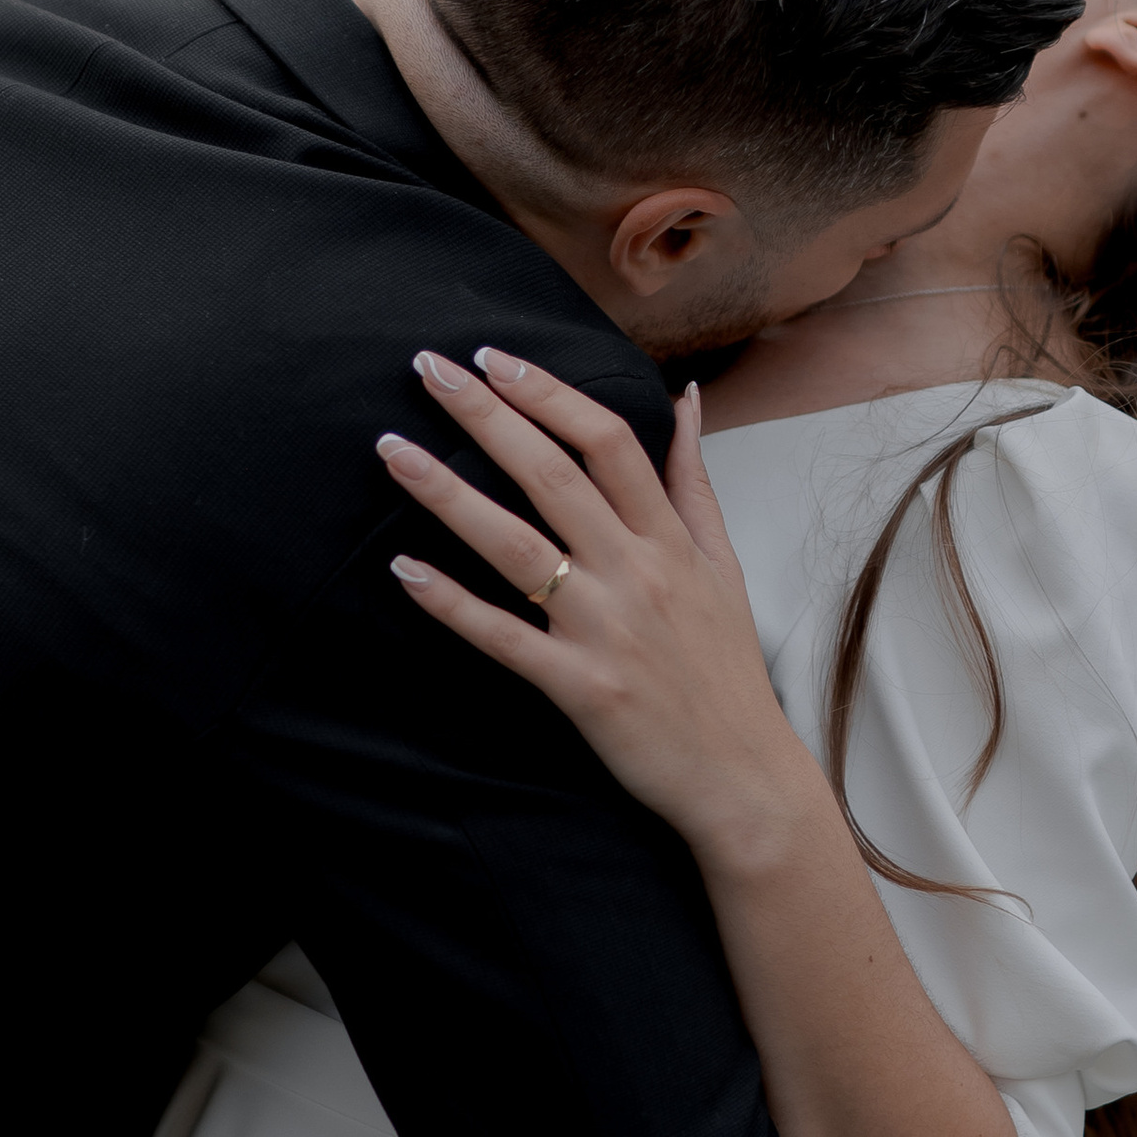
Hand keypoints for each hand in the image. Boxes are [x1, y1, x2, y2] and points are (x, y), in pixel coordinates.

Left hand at [377, 350, 823, 878]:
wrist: (745, 776)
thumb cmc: (727, 670)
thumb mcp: (725, 565)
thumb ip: (694, 480)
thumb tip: (689, 399)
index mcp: (670, 539)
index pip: (607, 441)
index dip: (548, 393)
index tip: (494, 359)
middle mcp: (637, 573)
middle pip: (552, 474)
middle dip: (485, 415)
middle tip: (426, 368)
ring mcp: (606, 629)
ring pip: (517, 546)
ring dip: (449, 493)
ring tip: (392, 451)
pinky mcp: (580, 686)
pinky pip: (504, 637)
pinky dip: (453, 604)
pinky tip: (404, 570)